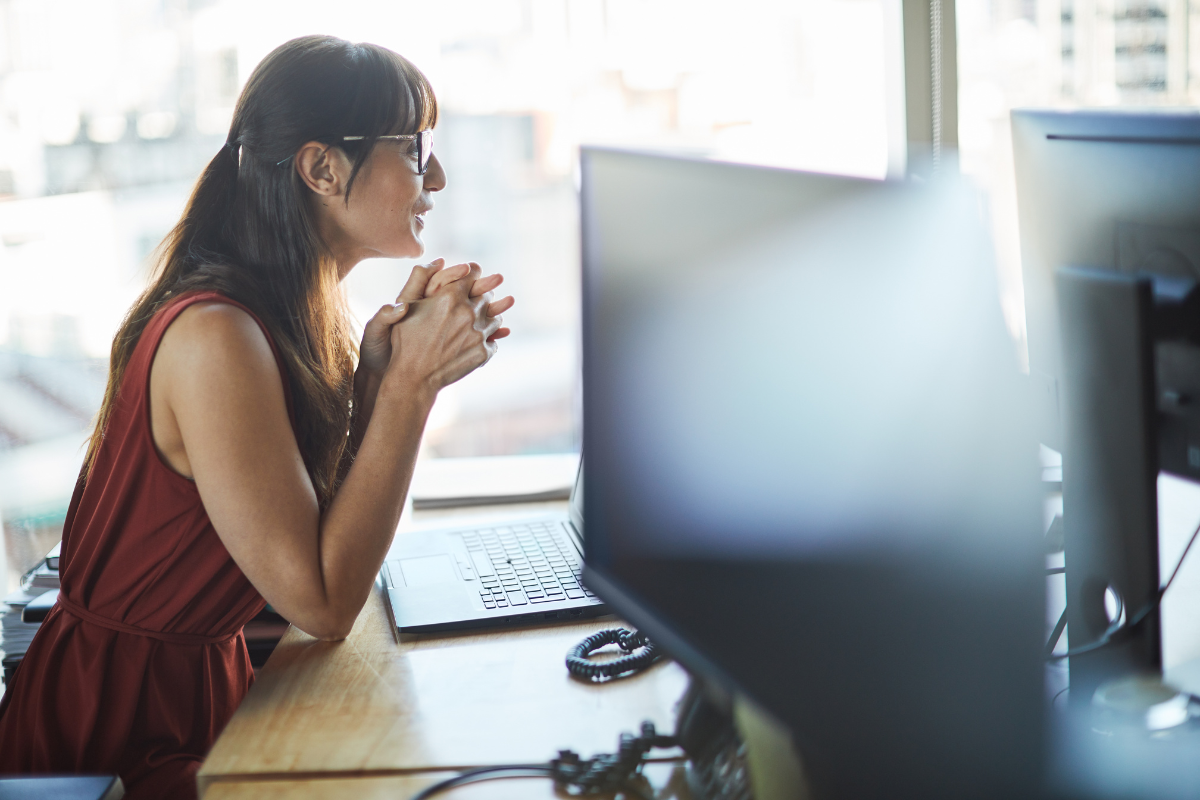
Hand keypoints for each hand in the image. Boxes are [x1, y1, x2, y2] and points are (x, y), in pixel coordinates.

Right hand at [385, 262, 509, 391]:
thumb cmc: (405, 340)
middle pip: (486, 294)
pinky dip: (488, 339)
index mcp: (451, 296)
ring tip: (479, 320)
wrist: (413, 377)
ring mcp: (478, 333)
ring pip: (495, 317)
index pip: (472, 273)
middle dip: (482, 293)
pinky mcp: (483, 352)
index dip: (472, 271)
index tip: (473, 273)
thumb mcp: (407, 305)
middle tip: (478, 296)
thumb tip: (440, 260)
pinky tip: (479, 341)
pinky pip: (494, 340)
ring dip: (489, 316)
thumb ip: (422, 279)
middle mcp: (468, 312)